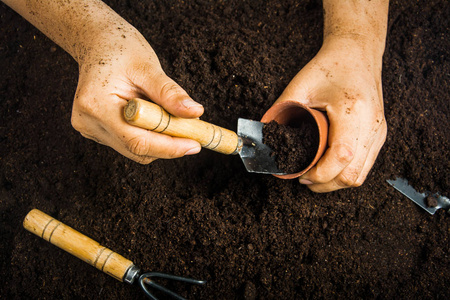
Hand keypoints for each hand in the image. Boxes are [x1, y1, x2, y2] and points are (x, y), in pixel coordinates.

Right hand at [71, 27, 203, 163]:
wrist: (97, 44)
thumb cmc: (120, 50)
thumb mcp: (148, 67)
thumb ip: (170, 93)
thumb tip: (195, 113)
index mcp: (96, 105)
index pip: (137, 141)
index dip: (169, 147)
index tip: (195, 144)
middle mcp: (88, 122)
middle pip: (137, 149)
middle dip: (169, 144)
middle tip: (194, 131)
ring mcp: (91, 129)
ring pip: (135, 149)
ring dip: (160, 139)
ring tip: (172, 115)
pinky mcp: (97, 131)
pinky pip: (130, 143)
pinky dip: (150, 135)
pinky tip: (155, 116)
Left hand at [275, 36, 386, 191]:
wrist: (357, 53)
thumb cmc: (330, 66)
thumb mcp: (300, 85)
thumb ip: (281, 111)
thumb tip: (264, 136)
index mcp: (354, 111)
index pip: (341, 157)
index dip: (319, 175)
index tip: (300, 175)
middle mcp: (373, 125)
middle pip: (352, 175)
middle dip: (325, 184)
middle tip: (304, 179)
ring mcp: (379, 132)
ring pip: (360, 176)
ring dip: (335, 182)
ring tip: (314, 176)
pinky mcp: (379, 135)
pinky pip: (364, 166)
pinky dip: (345, 173)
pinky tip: (328, 167)